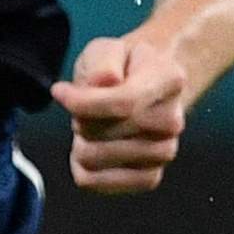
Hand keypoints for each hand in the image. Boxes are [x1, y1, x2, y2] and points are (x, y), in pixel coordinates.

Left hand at [51, 26, 192, 190]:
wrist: (144, 89)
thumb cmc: (122, 68)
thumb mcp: (108, 49)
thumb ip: (103, 61)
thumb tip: (102, 82)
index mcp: (170, 80)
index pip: (123, 103)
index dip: (83, 102)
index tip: (59, 91)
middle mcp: (173, 121)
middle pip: (103, 132)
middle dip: (81, 118)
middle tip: (86, 108)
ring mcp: (164, 152)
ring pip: (95, 159)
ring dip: (81, 141)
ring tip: (92, 126)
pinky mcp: (149, 177)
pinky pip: (97, 183)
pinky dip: (82, 167)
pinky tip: (91, 148)